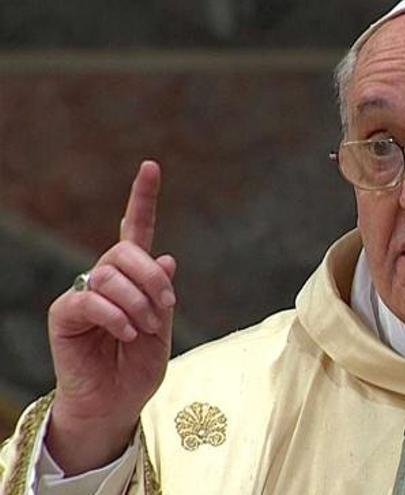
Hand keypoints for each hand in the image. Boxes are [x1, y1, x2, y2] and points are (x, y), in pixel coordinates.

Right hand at [45, 161, 176, 474]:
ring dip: (138, 302)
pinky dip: (116, 315)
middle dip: (152, 276)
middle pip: (126, 251)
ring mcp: (84, 294)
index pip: (137, 231)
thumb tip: (168, 259)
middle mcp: (107, 279)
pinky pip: (90, 299)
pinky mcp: (66, 314)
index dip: (143, 199)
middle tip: (165, 306)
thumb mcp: (164, 331)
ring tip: (145, 330)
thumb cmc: (139, 369)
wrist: (115, 405)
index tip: (151, 166)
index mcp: (135, 279)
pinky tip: (127, 334)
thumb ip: (163, 296)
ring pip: (110, 274)